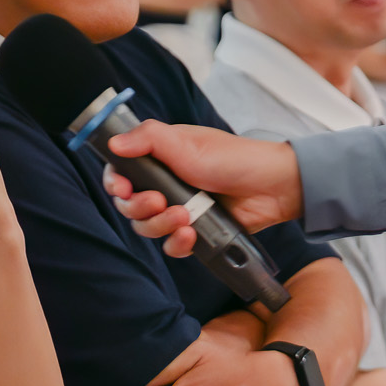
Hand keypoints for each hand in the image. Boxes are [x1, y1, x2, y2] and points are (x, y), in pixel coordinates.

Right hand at [103, 120, 301, 258]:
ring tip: (183, 217)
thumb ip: (149, 139)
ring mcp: (179, 209)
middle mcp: (165, 184)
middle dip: (139, 207)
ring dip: (159, 225)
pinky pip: (171, 246)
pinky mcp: (194, 231)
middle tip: (159, 201)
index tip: (124, 188)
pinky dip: (177, 243)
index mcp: (159, 158)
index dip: (117, 183)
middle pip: (130, 206)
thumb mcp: (187, 142)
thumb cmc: (233, 158)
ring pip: (147, 228)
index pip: (122, 173)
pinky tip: (191, 234)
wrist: (272, 186)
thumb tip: (114, 142)